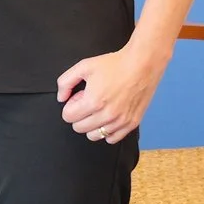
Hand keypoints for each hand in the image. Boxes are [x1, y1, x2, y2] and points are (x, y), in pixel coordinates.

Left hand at [56, 35, 172, 143]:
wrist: (142, 64)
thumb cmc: (114, 64)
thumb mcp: (83, 66)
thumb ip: (65, 82)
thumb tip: (61, 98)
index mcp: (93, 102)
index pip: (68, 117)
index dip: (70, 105)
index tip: (78, 98)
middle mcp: (107, 115)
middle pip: (79, 128)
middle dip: (79, 115)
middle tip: (88, 102)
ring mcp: (121, 121)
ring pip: (95, 136)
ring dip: (92, 125)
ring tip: (99, 109)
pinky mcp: (132, 123)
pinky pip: (112, 139)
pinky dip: (108, 131)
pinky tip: (109, 117)